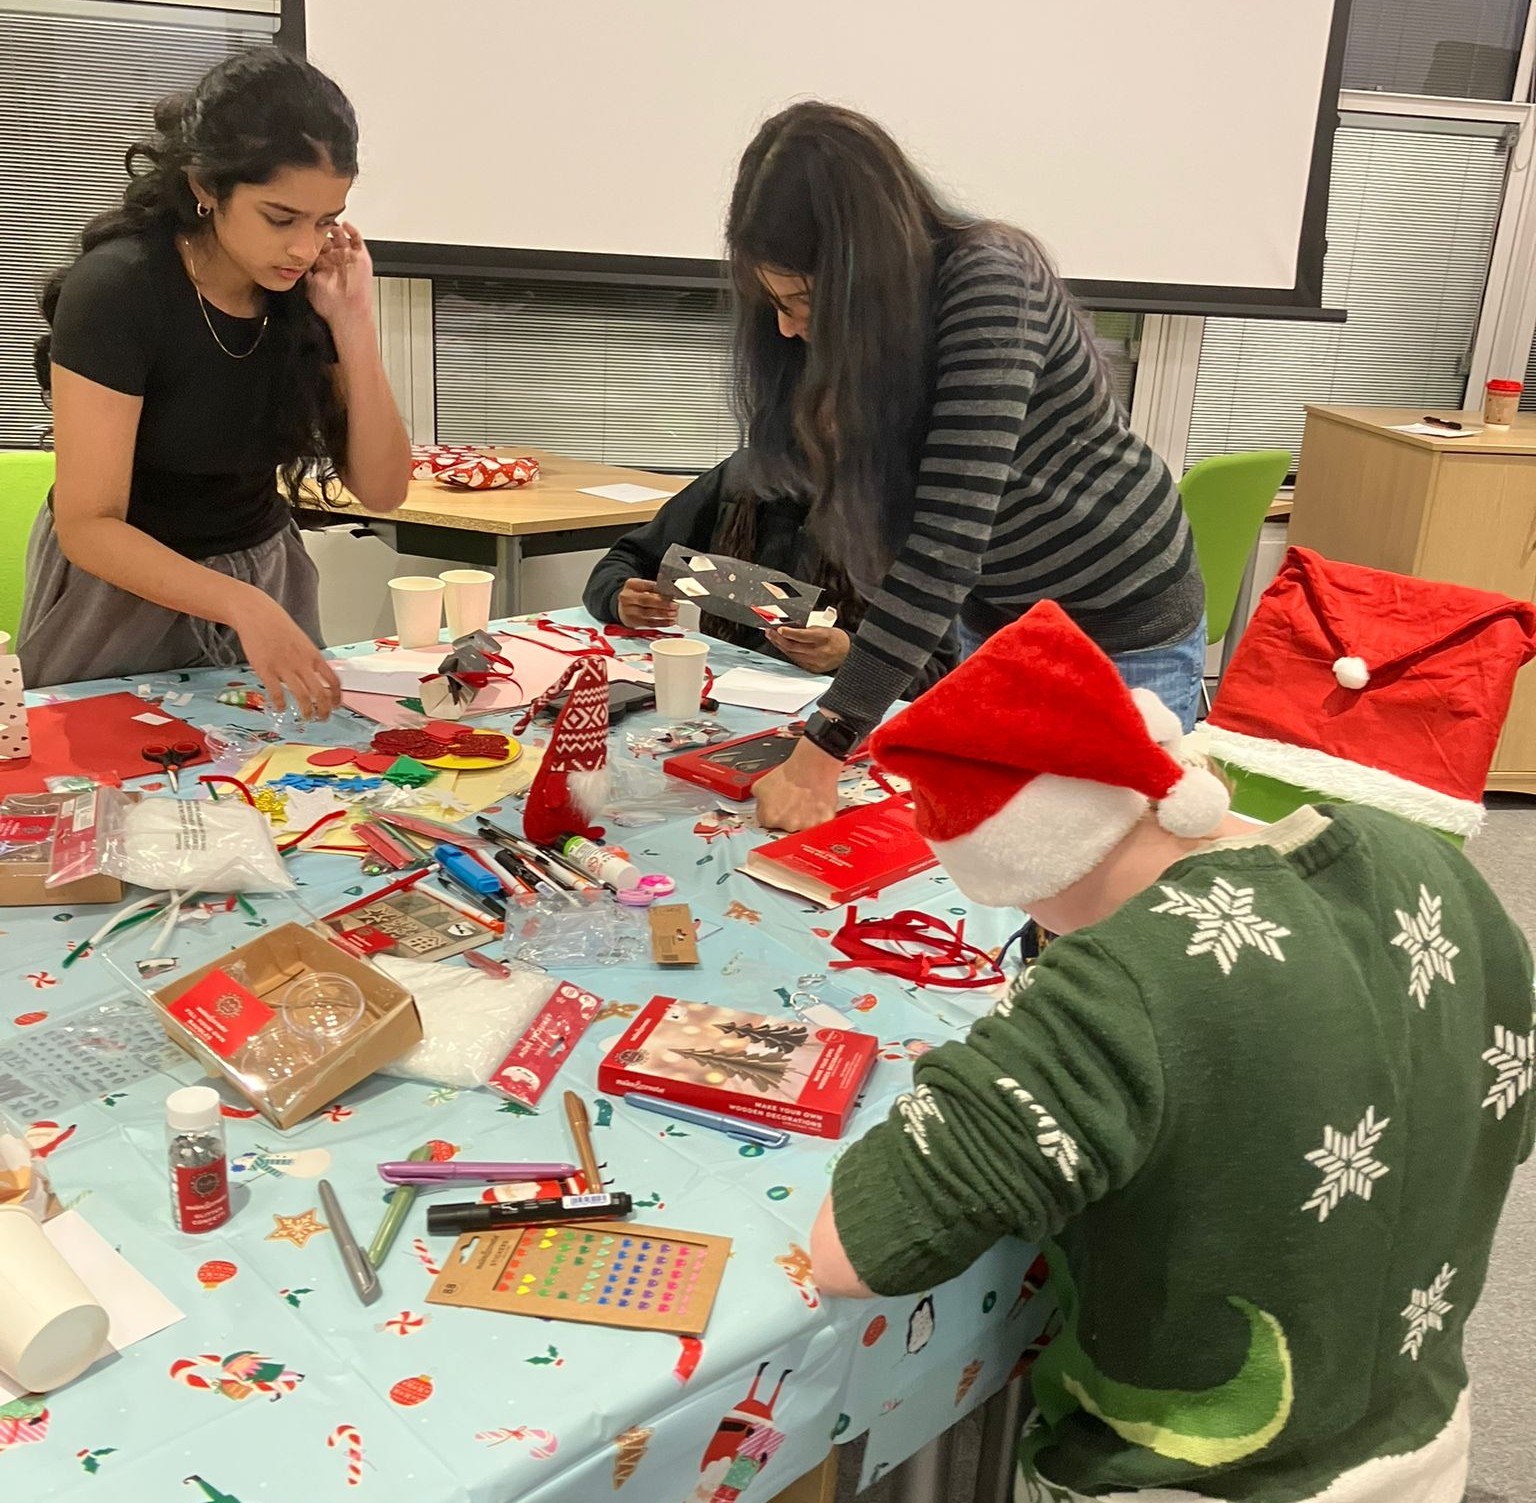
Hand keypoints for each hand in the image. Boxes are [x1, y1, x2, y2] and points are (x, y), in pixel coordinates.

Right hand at [232, 592, 341, 720]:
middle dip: (325, 710)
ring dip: (307, 711)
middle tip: (323, 717)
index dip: (337, 696)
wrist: (257, 615)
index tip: (336, 705)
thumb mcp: (302, 642)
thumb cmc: (279, 627)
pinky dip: (281, 704)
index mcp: (313, 655)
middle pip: (320, 693)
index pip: (333, 680)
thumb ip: (310, 660)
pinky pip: (277, 694)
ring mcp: (284, 668)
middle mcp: (302, 663)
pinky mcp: (266, 671)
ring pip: (302, 697)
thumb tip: (317, 677)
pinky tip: (281, 708)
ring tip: (307, 717)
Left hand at [306, 221, 375, 332]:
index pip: (317, 248)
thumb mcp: (309, 285)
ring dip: (335, 229)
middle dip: (321, 232)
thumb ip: (303, 270)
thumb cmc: (331, 306)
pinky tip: (345, 224)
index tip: (302, 230)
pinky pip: (358, 240)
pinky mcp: (361, 258)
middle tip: (314, 223)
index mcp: (325, 268)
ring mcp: (349, 259)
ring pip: (342, 238)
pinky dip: (352, 230)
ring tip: (328, 221)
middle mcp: (337, 262)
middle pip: (329, 240)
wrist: (348, 312)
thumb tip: (294, 259)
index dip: (310, 239)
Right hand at [616, 578, 678, 628]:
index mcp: (631, 584)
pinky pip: (649, 623)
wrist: (624, 607)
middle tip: (674, 605)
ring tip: (673, 614)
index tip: (672, 593)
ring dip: (663, 614)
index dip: (661, 590)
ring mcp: (628, 610)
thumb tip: (671, 594)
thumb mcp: (643, 587)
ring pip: (647, 613)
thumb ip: (655, 589)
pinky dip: (661, 623)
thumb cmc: (636, 596)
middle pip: (646, 600)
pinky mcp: (633, 622)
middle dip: (662, 603)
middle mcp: (627, 597)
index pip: (647, 585)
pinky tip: (669, 621)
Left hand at [754, 738, 842, 831]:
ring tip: (806, 799)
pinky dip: (820, 814)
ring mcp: (806, 825)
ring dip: (805, 816)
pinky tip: (816, 802)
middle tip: (793, 800)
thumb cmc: (791, 773)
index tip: (779, 806)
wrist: (812, 766)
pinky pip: (820, 822)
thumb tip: (761, 803)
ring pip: (804, 825)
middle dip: (789, 815)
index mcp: (769, 817)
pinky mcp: (822, 821)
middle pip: (786, 826)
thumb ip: (759, 800)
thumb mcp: (761, 784)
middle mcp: (787, 825)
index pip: (767, 822)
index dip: (773, 811)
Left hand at [766, 625, 849, 674]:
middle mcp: (818, 651)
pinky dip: (788, 653)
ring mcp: (815, 662)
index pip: (802, 636)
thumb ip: (808, 629)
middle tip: (770, 632)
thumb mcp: (825, 628)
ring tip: (773, 638)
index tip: (779, 629)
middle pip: (793, 646)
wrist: (848, 654)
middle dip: (778, 638)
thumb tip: (791, 628)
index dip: (789, 633)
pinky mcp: (812, 669)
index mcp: (823, 638)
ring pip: (792, 654)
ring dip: (780, 645)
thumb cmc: (837, 639)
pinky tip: (782, 647)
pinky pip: (796, 660)